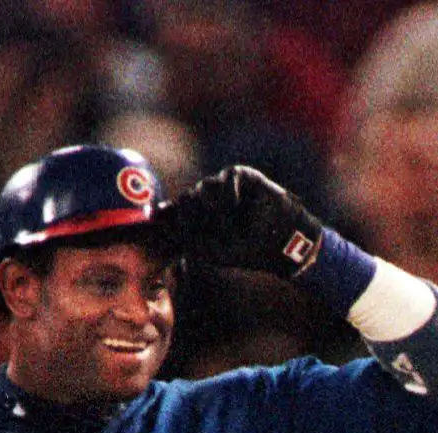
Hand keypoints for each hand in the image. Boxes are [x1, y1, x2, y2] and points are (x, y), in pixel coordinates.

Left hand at [157, 165, 323, 277]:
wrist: (281, 243)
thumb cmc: (249, 250)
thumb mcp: (215, 251)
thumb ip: (188, 239)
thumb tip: (163, 223)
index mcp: (199, 216)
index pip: (176, 210)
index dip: (166, 217)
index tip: (157, 223)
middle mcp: (208, 198)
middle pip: (186, 198)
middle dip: (192, 217)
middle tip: (201, 231)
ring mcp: (223, 186)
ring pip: (204, 189)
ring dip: (214, 212)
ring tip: (229, 230)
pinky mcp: (240, 176)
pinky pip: (225, 180)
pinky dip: (229, 198)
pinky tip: (236, 211)